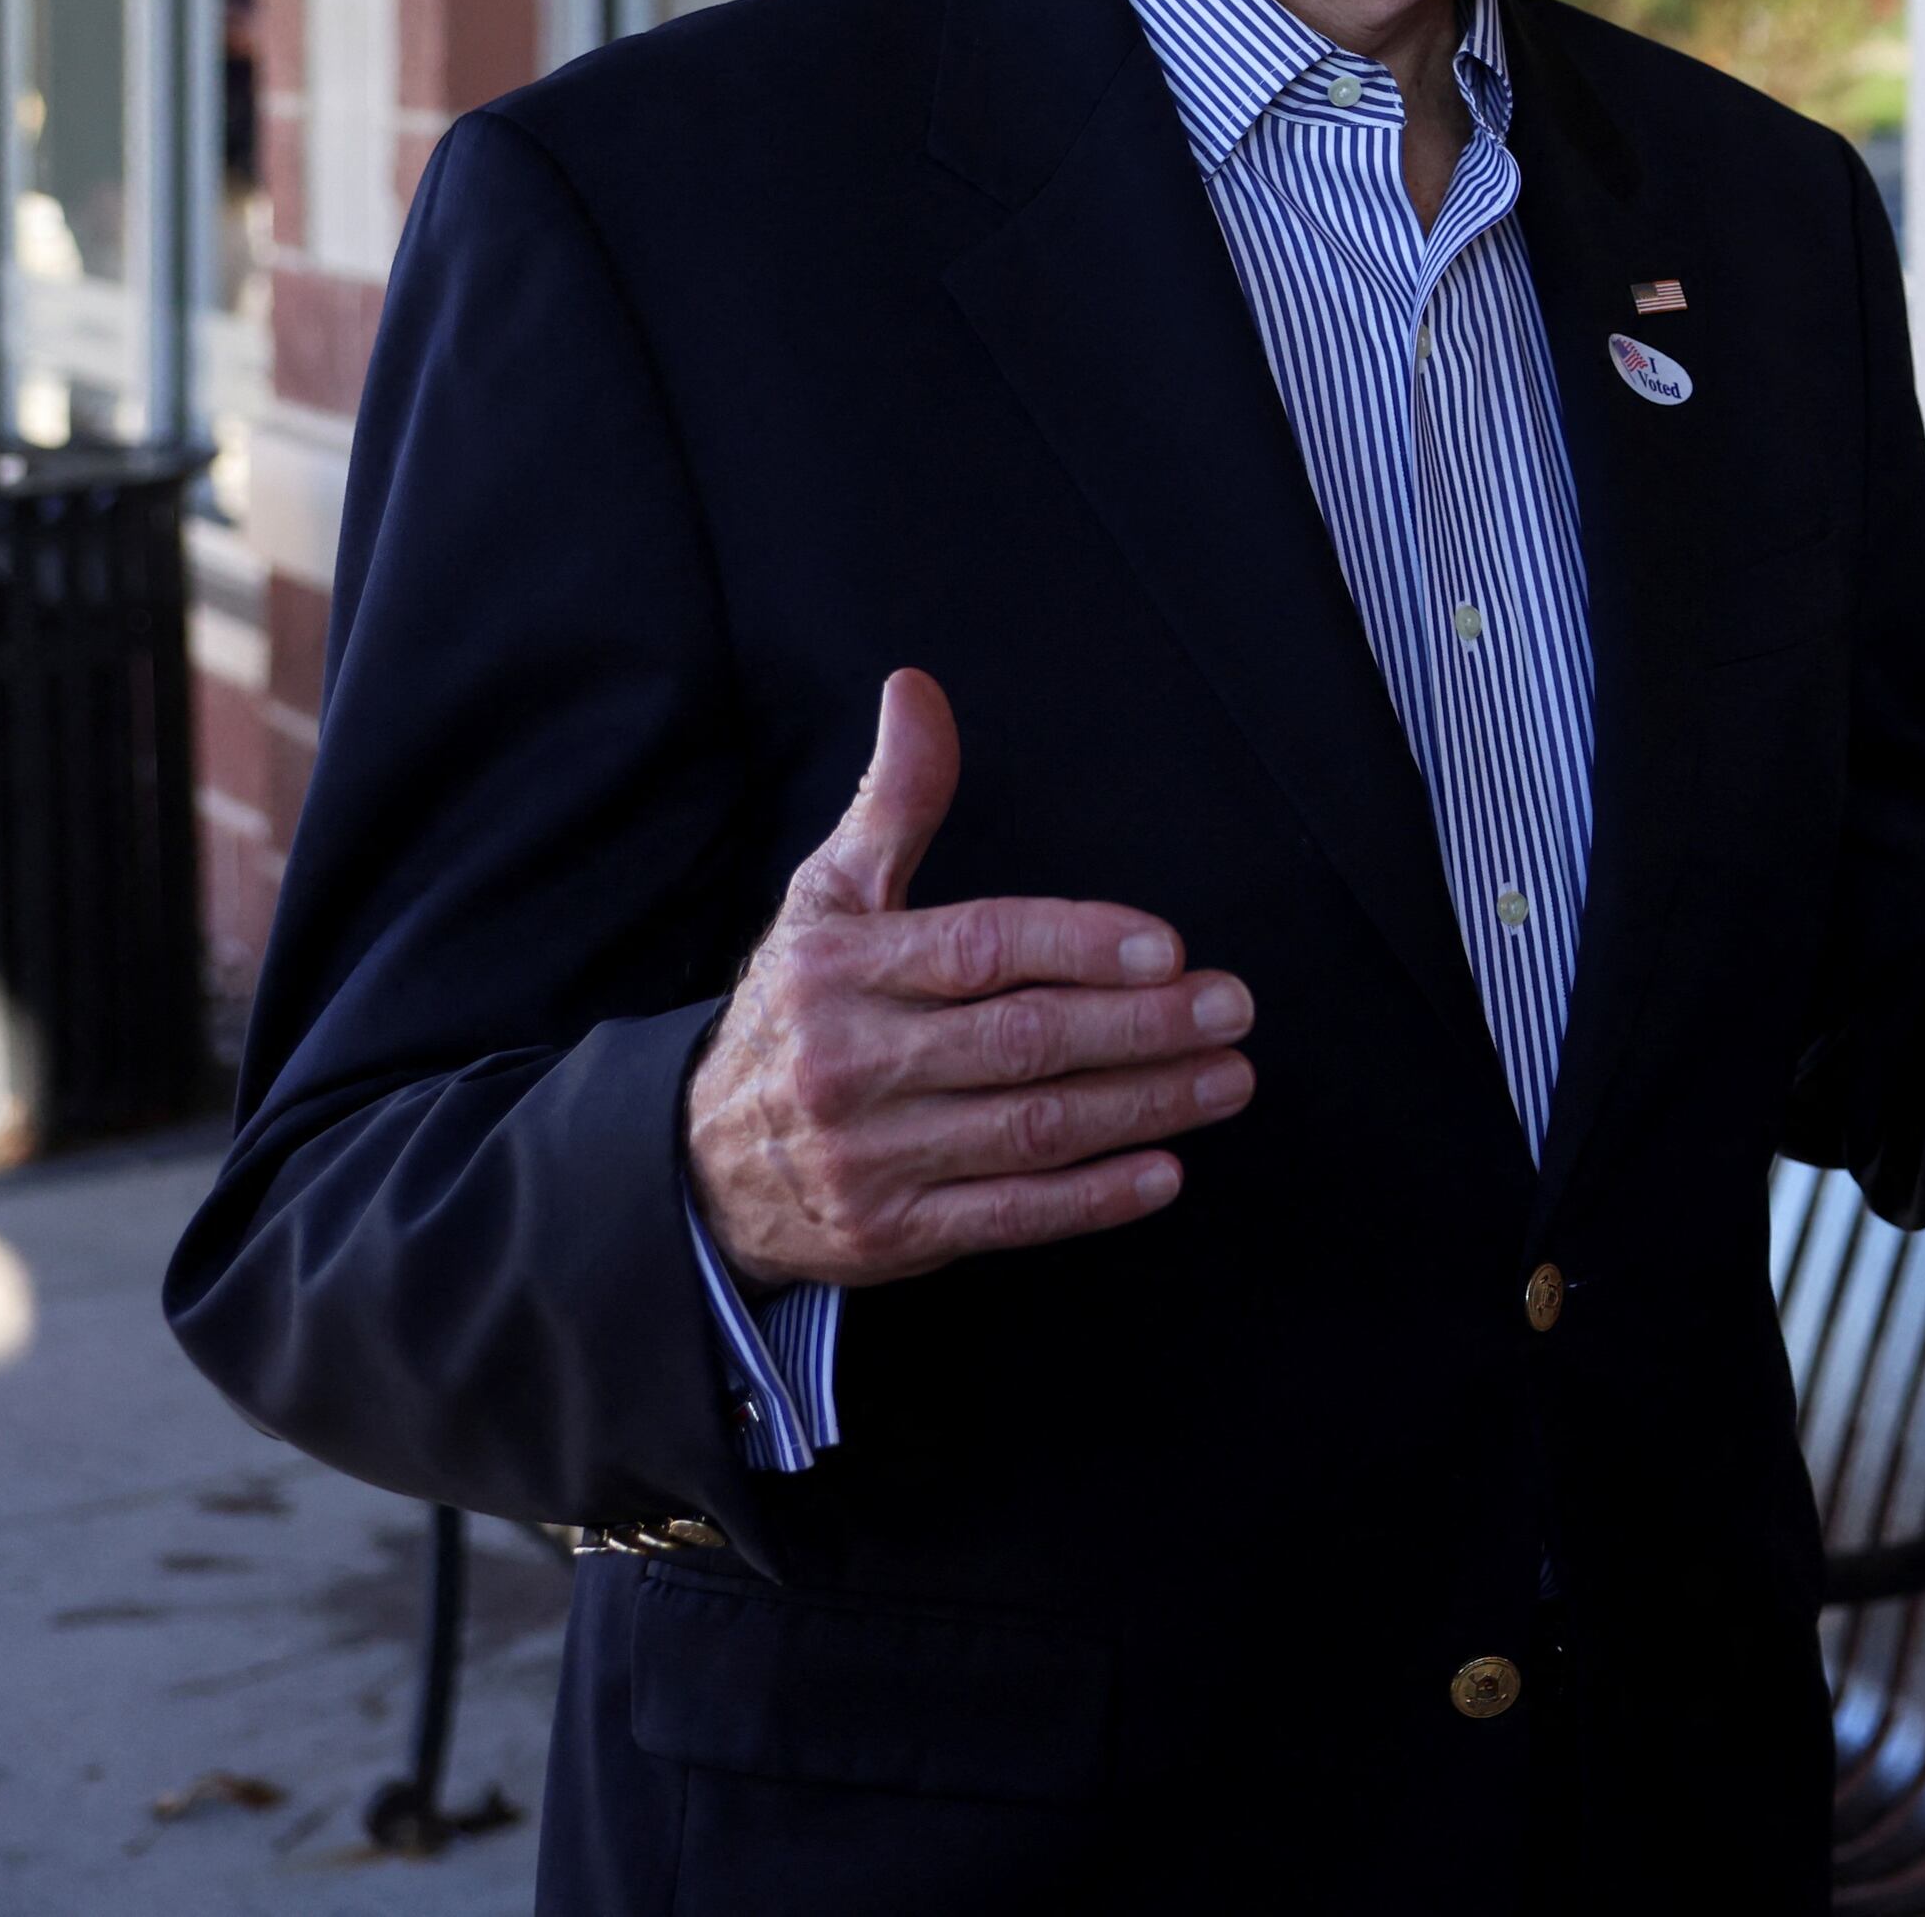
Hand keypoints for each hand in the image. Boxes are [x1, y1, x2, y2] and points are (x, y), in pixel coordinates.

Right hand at [684, 671, 1255, 1289]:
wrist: (692, 1162)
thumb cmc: (793, 1010)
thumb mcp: (825, 898)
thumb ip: (891, 801)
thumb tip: (917, 689)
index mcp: (844, 967)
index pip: (982, 947)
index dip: (1081, 944)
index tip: (1169, 947)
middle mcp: (854, 1061)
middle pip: (1022, 1040)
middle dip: (1142, 1025)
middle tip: (1232, 1006)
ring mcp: (873, 1155)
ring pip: (1031, 1129)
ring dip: (1144, 1105)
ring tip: (1228, 1078)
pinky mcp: (891, 1234)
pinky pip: (1008, 1216)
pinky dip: (1091, 1201)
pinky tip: (1165, 1172)